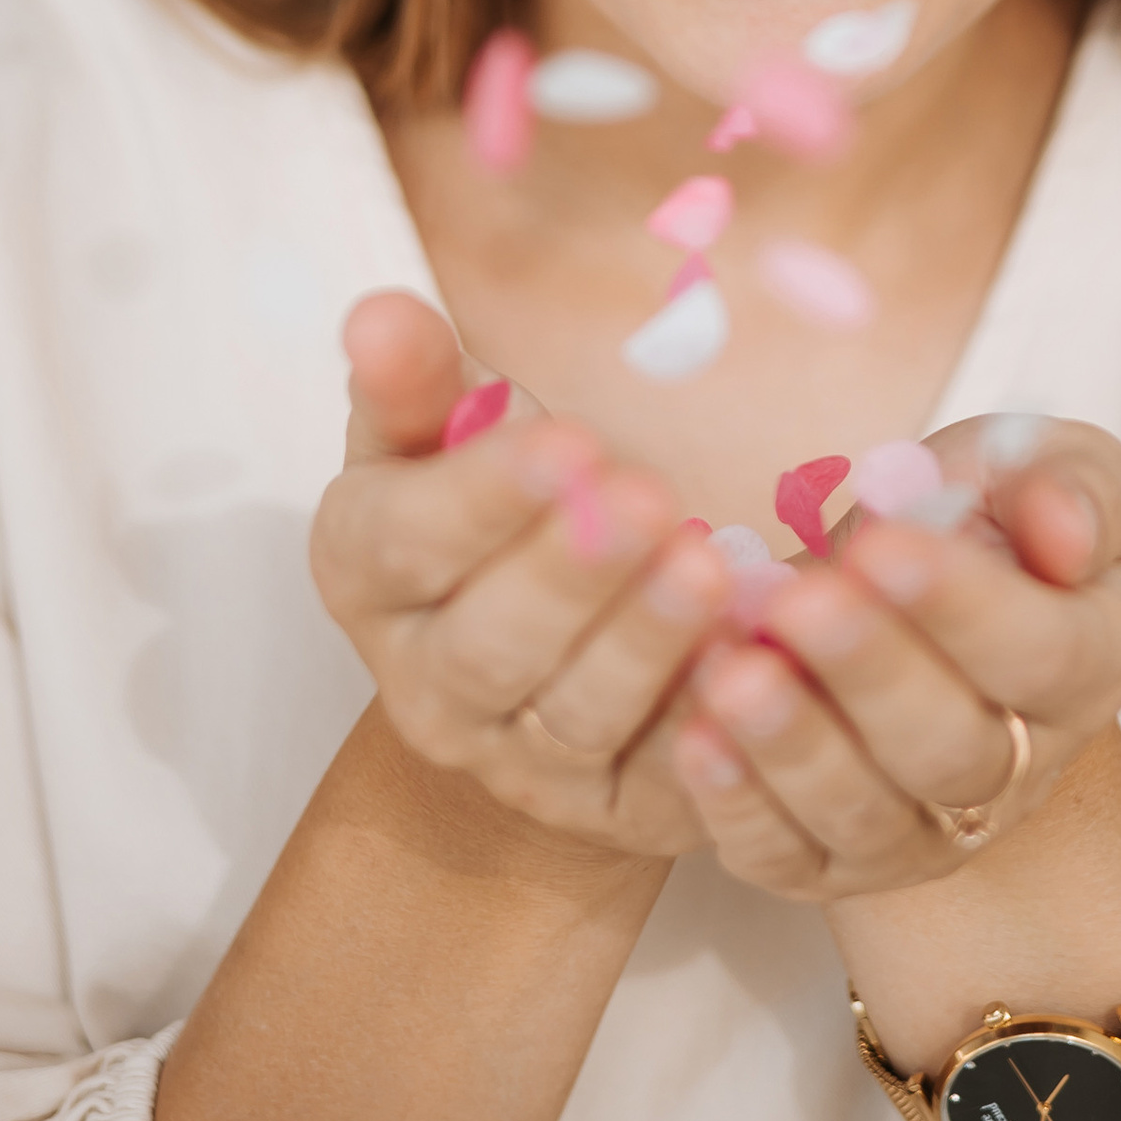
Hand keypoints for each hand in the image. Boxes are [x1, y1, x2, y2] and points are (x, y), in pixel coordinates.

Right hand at [315, 292, 733, 858]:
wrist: (544, 646)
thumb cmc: (495, 507)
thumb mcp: (445, 432)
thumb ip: (418, 378)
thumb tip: (380, 312)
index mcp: (365, 572)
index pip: (409, 541)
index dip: (484, 496)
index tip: (568, 442)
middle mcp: (424, 684)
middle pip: (491, 644)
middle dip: (571, 573)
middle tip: (647, 499)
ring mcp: (515, 761)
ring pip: (577, 714)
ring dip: (645, 643)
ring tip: (710, 567)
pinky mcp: (611, 809)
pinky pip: (664, 780)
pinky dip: (709, 729)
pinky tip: (754, 661)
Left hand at [660, 418, 1120, 902]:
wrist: (911, 598)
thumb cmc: (984, 521)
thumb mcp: (1046, 466)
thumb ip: (1068, 486)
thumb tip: (1065, 527)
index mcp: (1090, 664)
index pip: (1043, 655)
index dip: (965, 606)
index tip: (884, 543)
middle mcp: (1020, 767)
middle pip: (951, 750)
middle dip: (868, 673)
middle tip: (796, 603)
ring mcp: (929, 828)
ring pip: (867, 815)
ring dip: (794, 746)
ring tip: (730, 671)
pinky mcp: (836, 861)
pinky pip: (786, 855)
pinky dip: (736, 803)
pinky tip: (694, 733)